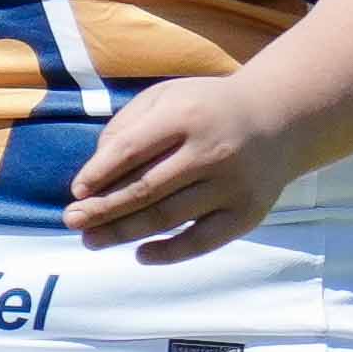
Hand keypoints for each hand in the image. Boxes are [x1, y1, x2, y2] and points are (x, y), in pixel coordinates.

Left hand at [67, 76, 298, 261]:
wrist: (280, 119)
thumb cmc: (207, 108)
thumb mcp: (167, 97)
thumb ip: (128, 125)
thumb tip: (95, 171)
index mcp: (186, 116)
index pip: (132, 150)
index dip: (99, 174)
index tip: (76, 192)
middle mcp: (211, 151)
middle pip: (145, 189)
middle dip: (103, 209)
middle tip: (72, 222)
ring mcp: (231, 186)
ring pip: (168, 218)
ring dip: (124, 234)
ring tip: (92, 241)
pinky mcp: (247, 214)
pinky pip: (202, 242)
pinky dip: (169, 253)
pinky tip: (140, 255)